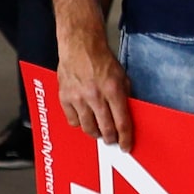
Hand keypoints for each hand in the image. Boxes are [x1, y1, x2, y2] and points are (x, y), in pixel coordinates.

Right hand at [57, 29, 132, 151]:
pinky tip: (84, 119)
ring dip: (95, 133)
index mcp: (113, 91)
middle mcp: (95, 96)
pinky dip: (79, 123)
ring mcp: (78, 98)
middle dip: (110, 139)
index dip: (125, 138)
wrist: (80, 47)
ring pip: (87, 127)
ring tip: (99, 131)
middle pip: (105, 129)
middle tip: (112, 140)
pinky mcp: (64, 97)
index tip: (126, 146)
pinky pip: (72, 120)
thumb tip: (128, 116)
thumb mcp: (122, 78)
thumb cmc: (102, 61)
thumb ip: (125, 97)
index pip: (122, 123)